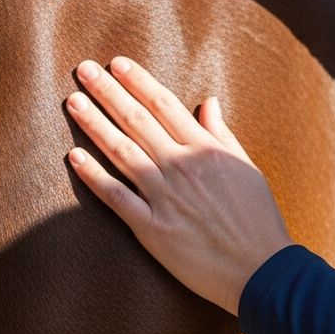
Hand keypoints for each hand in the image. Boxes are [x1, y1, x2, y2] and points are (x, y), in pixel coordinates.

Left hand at [65, 57, 293, 314]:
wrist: (261, 269)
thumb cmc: (257, 217)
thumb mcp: (246, 166)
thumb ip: (221, 133)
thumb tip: (207, 101)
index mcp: (204, 147)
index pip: (163, 104)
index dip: (137, 81)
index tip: (117, 63)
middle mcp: (181, 165)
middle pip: (136, 120)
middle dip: (107, 92)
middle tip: (83, 70)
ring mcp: (164, 197)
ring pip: (121, 151)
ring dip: (94, 124)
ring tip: (73, 102)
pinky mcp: (152, 229)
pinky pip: (116, 197)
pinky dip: (93, 176)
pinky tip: (74, 157)